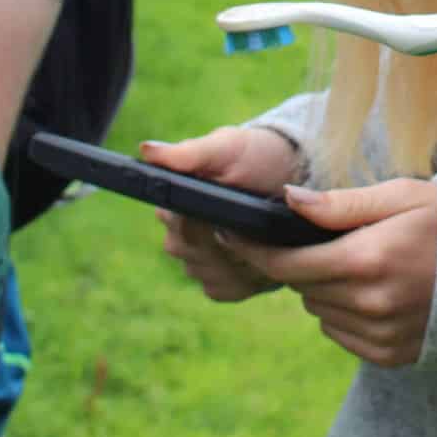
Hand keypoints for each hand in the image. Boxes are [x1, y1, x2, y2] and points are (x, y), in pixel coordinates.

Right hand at [144, 128, 302, 301]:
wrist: (289, 177)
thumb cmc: (252, 156)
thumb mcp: (226, 147)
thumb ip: (189, 153)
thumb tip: (147, 150)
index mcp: (171, 205)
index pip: (178, 225)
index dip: (206, 222)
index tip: (228, 213)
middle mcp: (178, 238)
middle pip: (193, 253)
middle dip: (225, 240)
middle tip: (253, 218)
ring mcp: (198, 264)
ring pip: (209, 273)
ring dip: (238, 259)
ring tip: (261, 235)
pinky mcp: (221, 284)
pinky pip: (225, 290)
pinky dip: (246, 278)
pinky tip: (261, 257)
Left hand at [219, 179, 436, 366]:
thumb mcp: (397, 198)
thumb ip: (338, 205)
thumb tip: (284, 201)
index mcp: (367, 261)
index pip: (286, 263)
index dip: (253, 249)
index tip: (231, 234)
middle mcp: (370, 305)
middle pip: (301, 286)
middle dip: (299, 262)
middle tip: (323, 241)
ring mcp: (380, 335)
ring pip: (317, 311)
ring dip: (322, 288)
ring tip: (358, 263)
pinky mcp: (389, 355)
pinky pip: (340, 333)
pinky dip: (343, 312)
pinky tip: (371, 290)